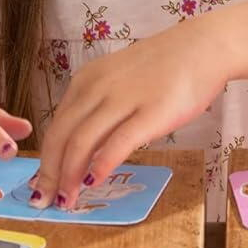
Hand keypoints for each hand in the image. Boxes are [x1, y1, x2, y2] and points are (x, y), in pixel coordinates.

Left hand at [30, 22, 226, 208]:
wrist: (204, 47)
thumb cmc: (166, 67)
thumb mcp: (120, 81)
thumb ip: (101, 108)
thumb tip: (86, 147)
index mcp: (87, 80)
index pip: (56, 125)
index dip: (45, 159)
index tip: (43, 182)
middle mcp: (98, 88)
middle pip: (61, 135)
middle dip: (50, 172)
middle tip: (46, 199)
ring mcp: (123, 99)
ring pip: (82, 141)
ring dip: (70, 175)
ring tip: (67, 200)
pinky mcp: (151, 113)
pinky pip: (117, 142)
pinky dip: (101, 165)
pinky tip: (95, 182)